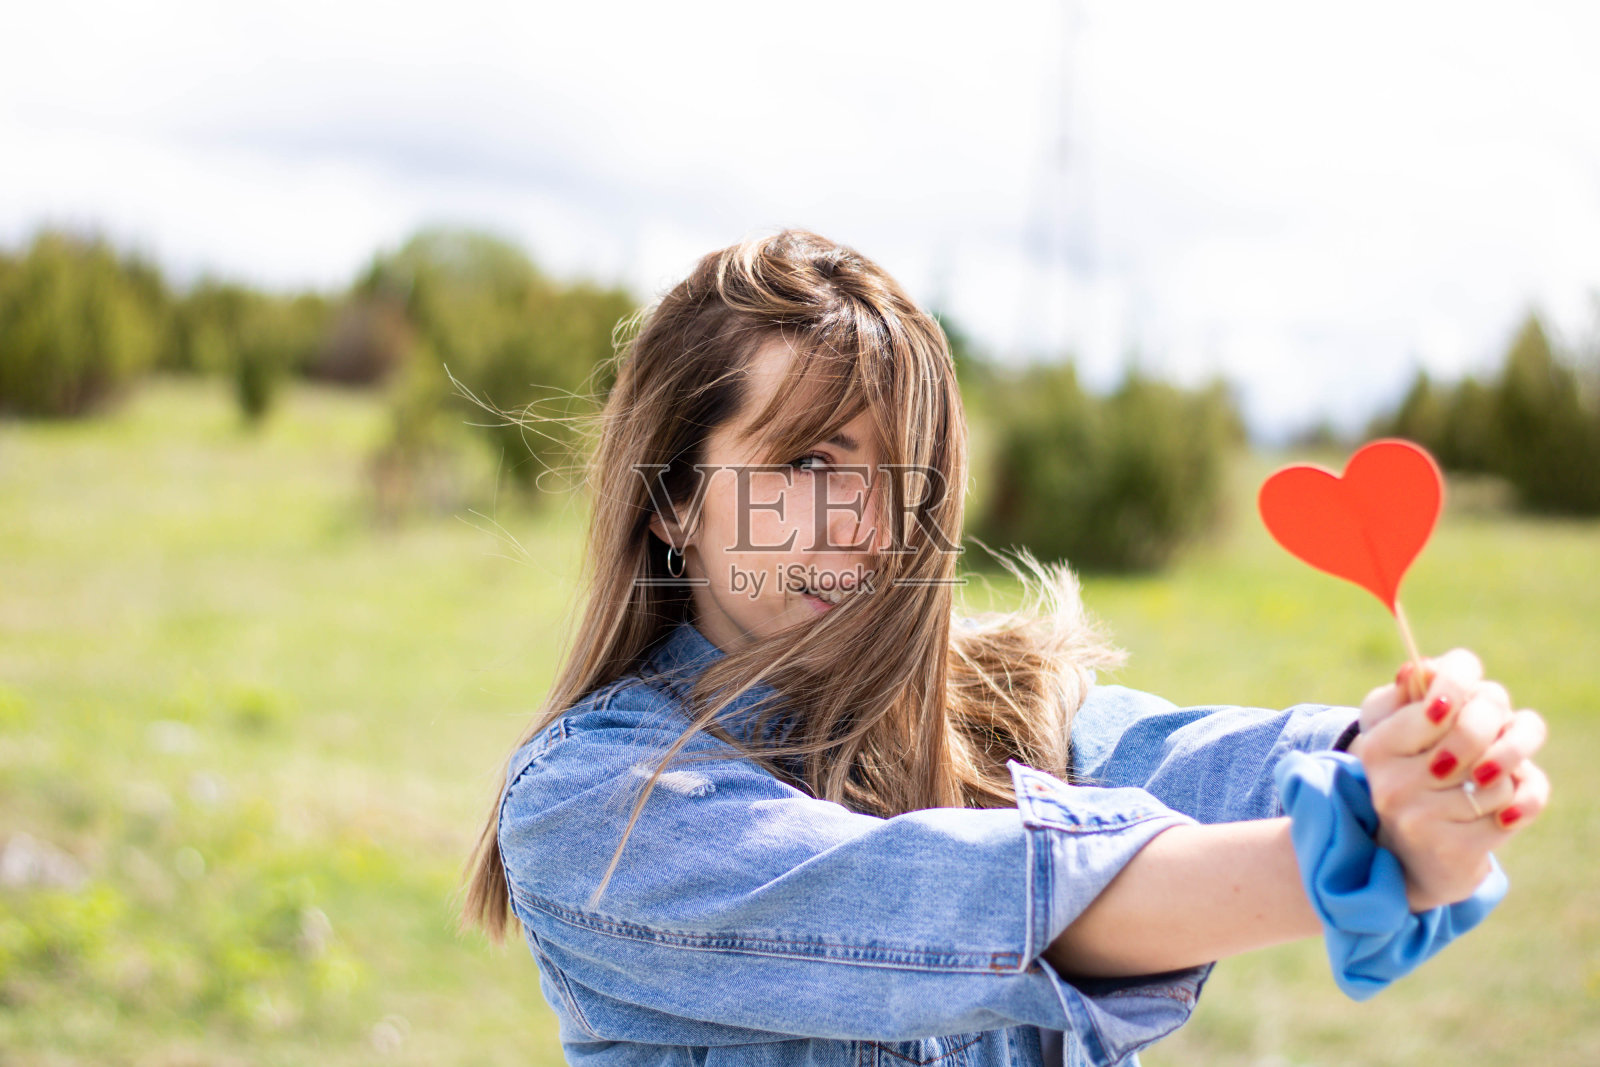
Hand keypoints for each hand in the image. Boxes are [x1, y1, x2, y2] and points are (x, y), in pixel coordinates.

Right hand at [1351, 649, 1549, 911]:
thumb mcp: (1409, 732)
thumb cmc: (1419, 779)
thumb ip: (1419, 696)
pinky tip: (1503, 810)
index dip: (1462, 682)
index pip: (1435, 697)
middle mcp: (1389, 779)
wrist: (1412, 858)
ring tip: (1487, 781)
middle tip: (1496, 730)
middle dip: (1499, 726)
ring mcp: (1417, 815)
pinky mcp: (1450, 848)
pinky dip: (1520, 805)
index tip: (1465, 694)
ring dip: (1506, 774)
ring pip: (1498, 774)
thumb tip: (1418, 669)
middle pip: (1474, 727)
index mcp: (1377, 743)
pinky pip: (1512, 810)